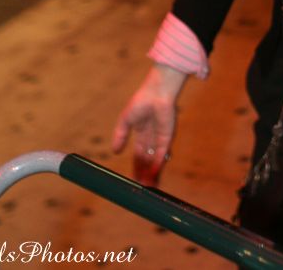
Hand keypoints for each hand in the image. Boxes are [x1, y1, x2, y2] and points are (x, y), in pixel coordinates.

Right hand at [111, 64, 186, 185]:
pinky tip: (154, 177)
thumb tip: (115, 152)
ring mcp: (160, 139)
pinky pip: (162, 156)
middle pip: (147, 161)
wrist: (156, 92)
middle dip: (144, 174)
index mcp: (142, 132)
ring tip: (148, 189)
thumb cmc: (141, 101)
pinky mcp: (167, 138)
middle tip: (140, 190)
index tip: (132, 179)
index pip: (139, 155)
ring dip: (152, 174)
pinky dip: (158, 167)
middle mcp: (152, 138)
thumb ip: (120, 135)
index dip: (136, 167)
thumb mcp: (126, 120)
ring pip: (155, 161)